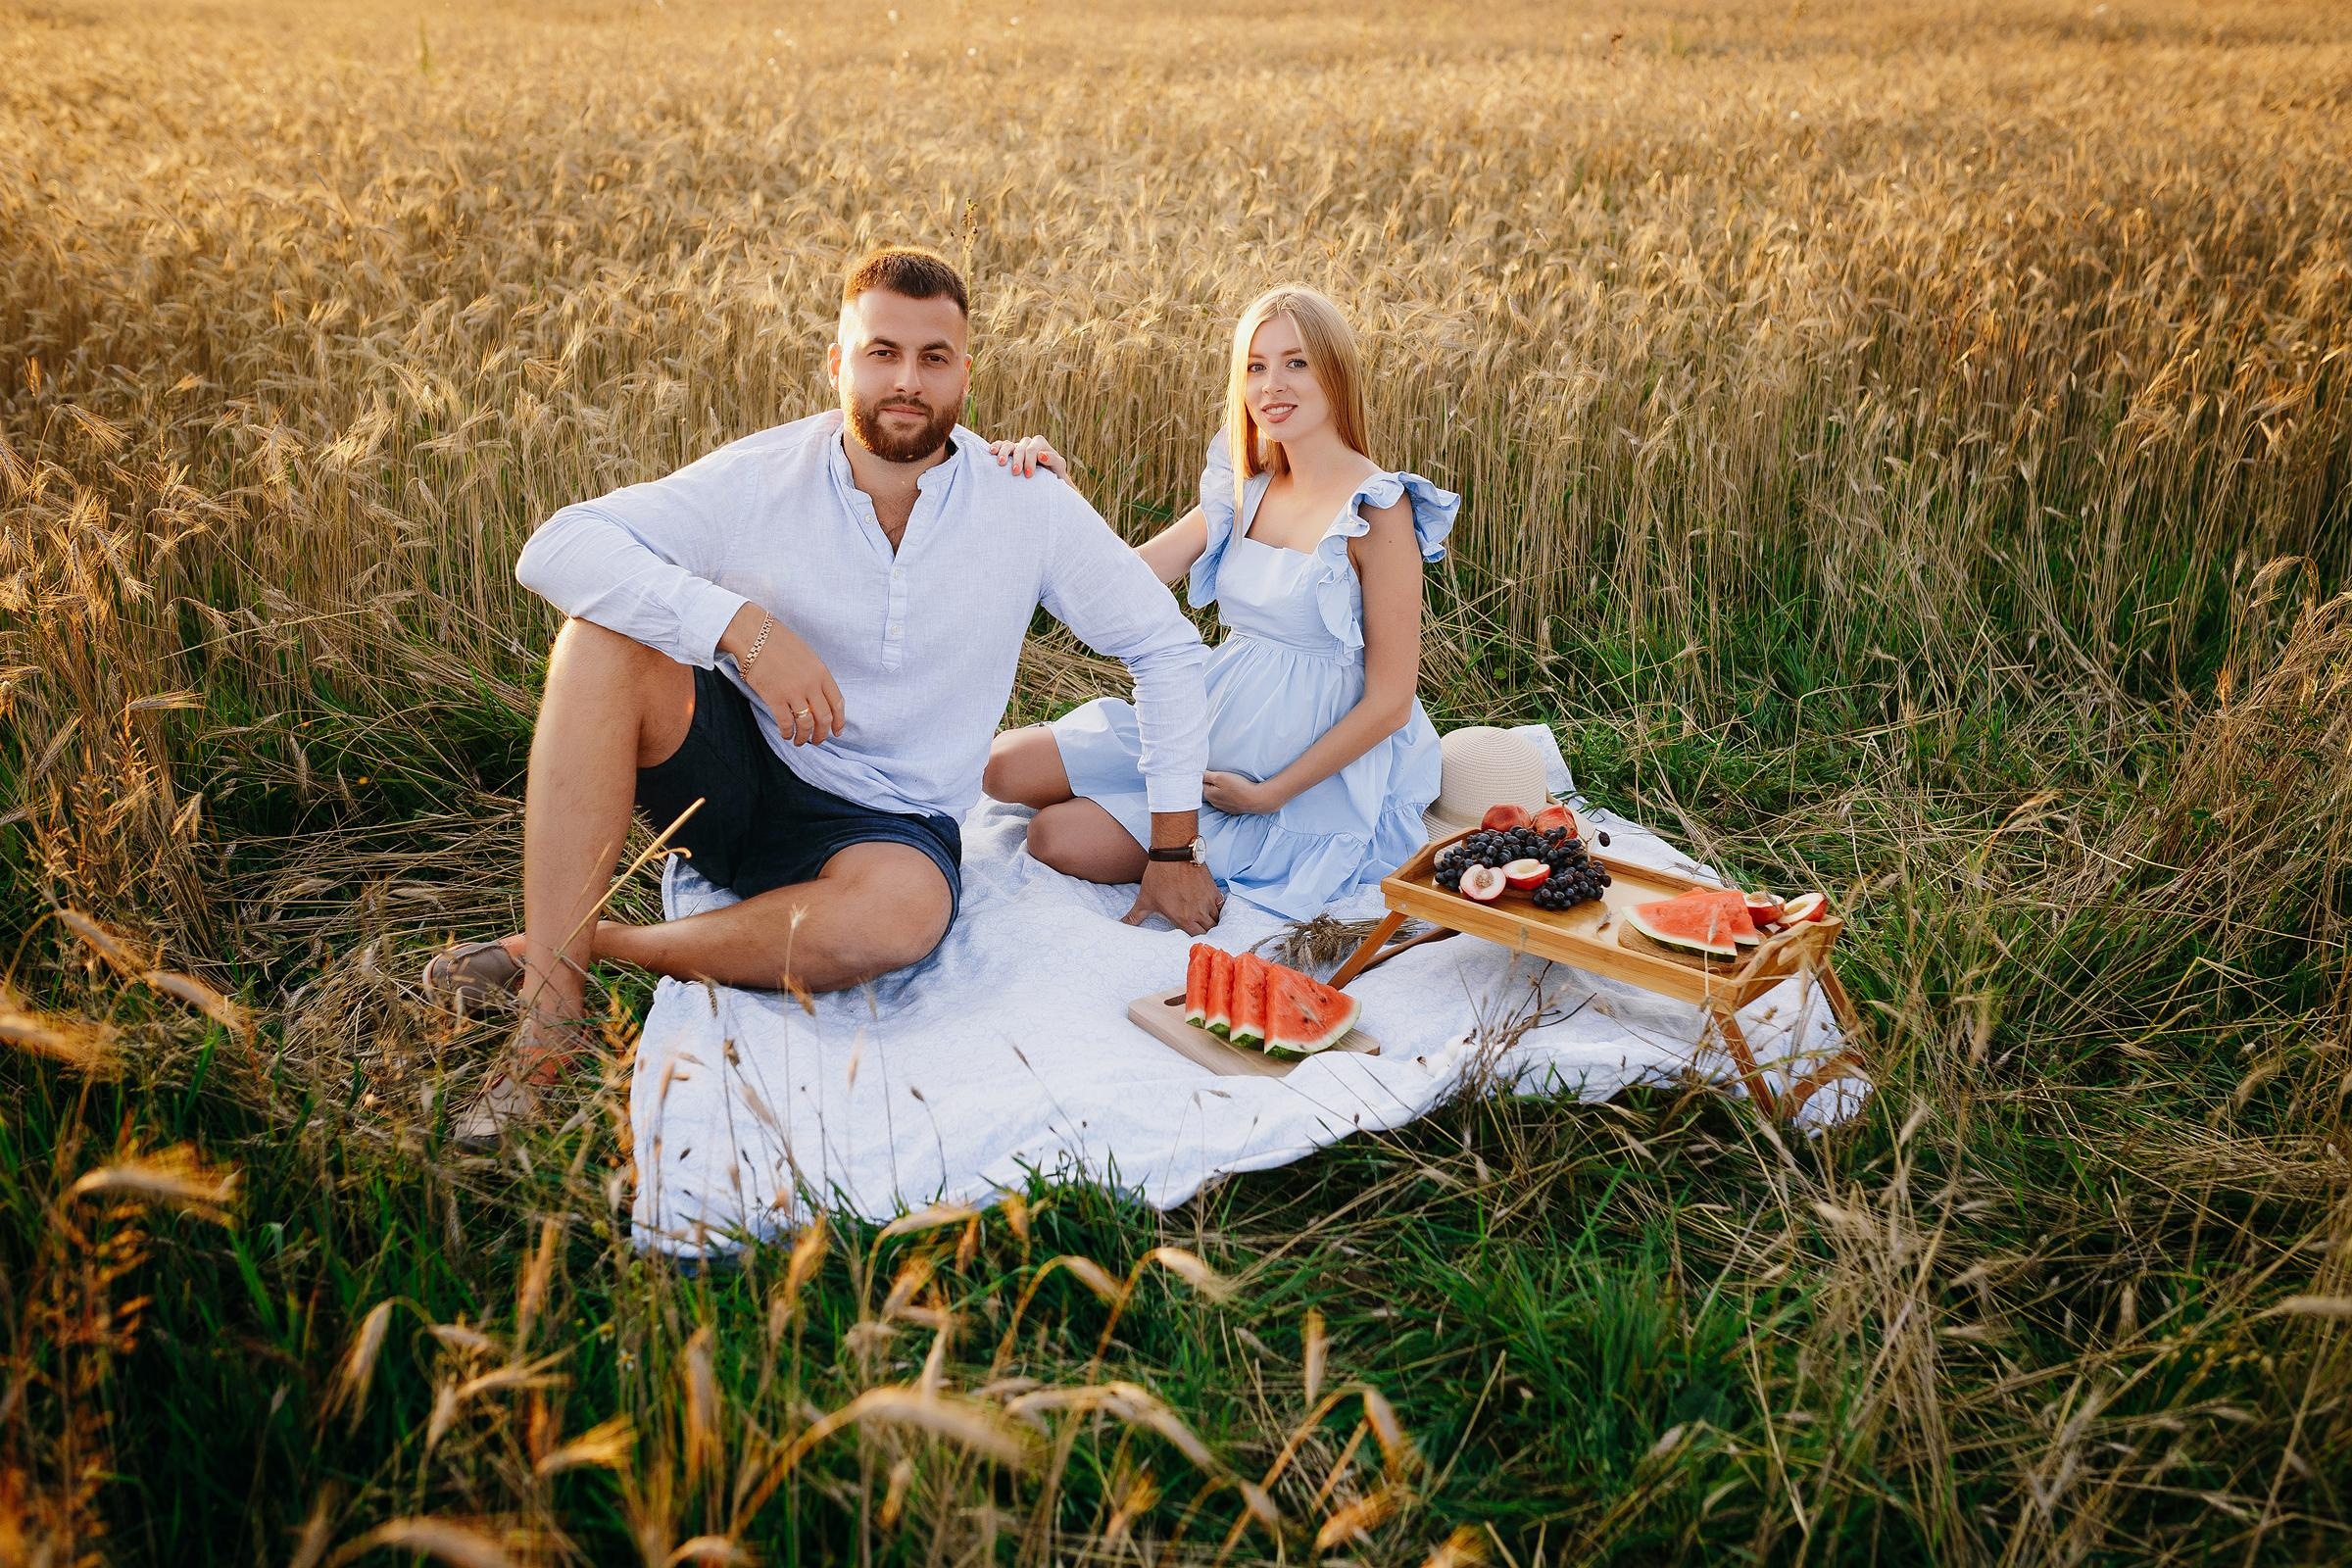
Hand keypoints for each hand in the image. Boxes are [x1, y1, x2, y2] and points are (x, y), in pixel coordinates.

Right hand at [734, 615, 844, 745]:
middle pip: (824, 717)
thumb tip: (818, 698)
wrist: (754, 635)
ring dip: (804, 737)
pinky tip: (786, 735)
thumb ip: (815, 675)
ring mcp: (793, 691)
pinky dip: (787, 733)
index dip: (839, 721)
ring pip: (806, 724)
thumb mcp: (807, 656)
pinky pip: (786, 723)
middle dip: (823, 734)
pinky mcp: (775, 697)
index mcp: (822, 672)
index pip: (837, 703)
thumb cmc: (779, 642)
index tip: (837, 731)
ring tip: (800, 741)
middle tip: (818, 740)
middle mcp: (811, 684)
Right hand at [988, 434, 1067, 478]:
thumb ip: (1053, 459)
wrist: (1048, 478)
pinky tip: (991, 452)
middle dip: (1017, 460)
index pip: (1032, 449)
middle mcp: (1027, 443)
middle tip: (1016, 473)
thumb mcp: (1059, 467)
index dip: (1030, 461)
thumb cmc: (1055, 473)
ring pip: (1008, 445)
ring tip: (1001, 463)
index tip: (1029, 475)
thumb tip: (1041, 455)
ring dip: (1004, 453)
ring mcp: (1017, 446)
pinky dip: (996, 447)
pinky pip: (1000, 446)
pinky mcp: (1009, 452)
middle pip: (1020, 447)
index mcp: (1040, 443)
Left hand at [1123, 860, 1222, 934]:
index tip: (1192, 937)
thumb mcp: (1145, 899)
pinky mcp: (1214, 890)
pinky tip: (1211, 907)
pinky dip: (1217, 908)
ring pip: (1216, 919)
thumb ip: (1134, 917)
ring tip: (1205, 920)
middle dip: (1205, 931)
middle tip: (1200, 930)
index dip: (1195, 939)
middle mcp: (1199, 913)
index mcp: (1183, 919)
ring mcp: (1208, 901)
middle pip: (1209, 930)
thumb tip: (1120, 925)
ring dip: (1212, 921)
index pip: (1197, 938)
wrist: (1174, 854)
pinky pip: (1221, 905)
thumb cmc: (1158, 877)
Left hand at [1202, 770, 1282, 814]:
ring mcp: (1223, 807)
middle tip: (1220, 775)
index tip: (1211, 771)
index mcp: (1208, 794)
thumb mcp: (1220, 777)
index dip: (1205, 775)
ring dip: (1220, 789)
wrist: (1256, 799)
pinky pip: (1226, 800)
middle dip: (1211, 783)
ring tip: (1229, 782)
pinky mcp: (1232, 809)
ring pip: (1217, 795)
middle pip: (1208, 789)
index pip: (1200, 783)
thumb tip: (1197, 773)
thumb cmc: (1238, 787)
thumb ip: (1207, 775)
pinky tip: (1234, 791)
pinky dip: (1228, 795)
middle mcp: (1214, 803)